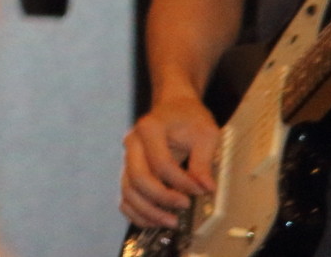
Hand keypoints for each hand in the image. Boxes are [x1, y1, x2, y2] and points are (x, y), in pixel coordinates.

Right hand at [121, 95, 218, 228]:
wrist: (174, 107)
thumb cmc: (189, 118)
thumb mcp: (205, 134)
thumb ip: (204, 161)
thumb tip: (205, 187)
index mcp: (149, 129)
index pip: (161, 163)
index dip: (182, 182)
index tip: (203, 189)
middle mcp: (132, 143)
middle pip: (138, 178)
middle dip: (162, 198)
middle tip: (184, 206)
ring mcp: (127, 158)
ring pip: (128, 191)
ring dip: (149, 211)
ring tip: (171, 222)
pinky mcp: (129, 171)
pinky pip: (125, 197)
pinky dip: (136, 213)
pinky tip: (155, 221)